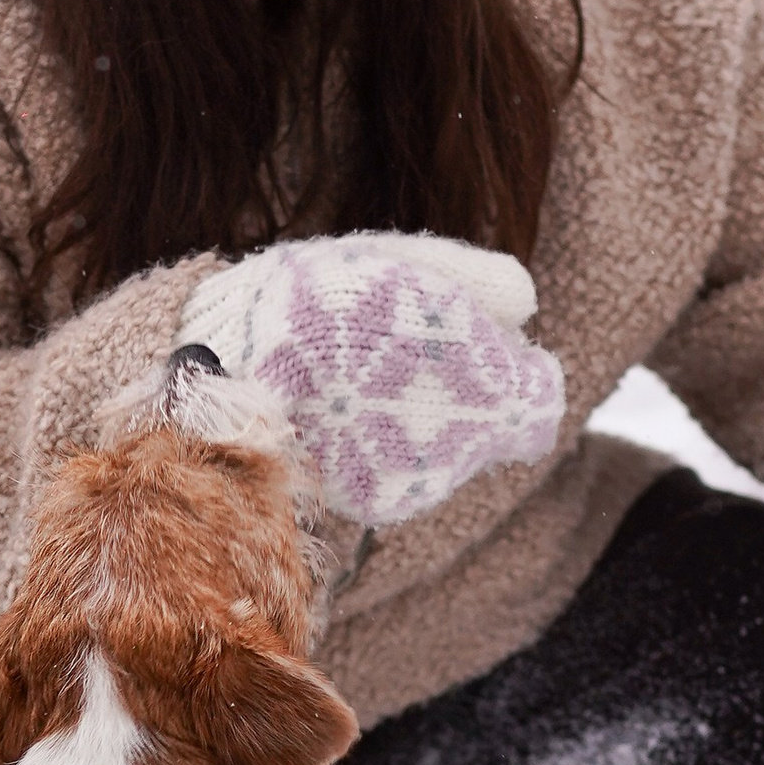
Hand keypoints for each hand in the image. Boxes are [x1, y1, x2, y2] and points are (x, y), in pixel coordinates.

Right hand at [179, 232, 564, 526]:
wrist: (222, 376)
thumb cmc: (316, 303)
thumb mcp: (400, 263)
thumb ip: (476, 279)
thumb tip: (527, 305)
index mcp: (485, 384)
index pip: (541, 398)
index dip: (518, 367)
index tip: (485, 343)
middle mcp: (465, 447)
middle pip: (498, 427)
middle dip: (472, 392)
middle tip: (405, 350)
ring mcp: (421, 480)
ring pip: (454, 450)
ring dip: (428, 418)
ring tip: (362, 375)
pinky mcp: (378, 501)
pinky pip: (405, 469)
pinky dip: (387, 443)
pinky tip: (344, 407)